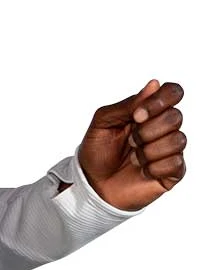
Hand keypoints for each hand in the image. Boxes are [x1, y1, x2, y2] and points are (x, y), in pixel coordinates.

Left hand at [77, 79, 186, 211]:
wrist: (91, 184)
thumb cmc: (97, 152)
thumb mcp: (103, 123)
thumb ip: (127, 104)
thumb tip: (154, 85)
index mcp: (149, 112)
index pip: (173, 93)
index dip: (160, 101)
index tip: (136, 116)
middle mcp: (164, 128)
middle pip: (175, 117)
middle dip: (146, 131)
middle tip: (130, 142)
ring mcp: (170, 149)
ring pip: (177, 140)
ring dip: (148, 151)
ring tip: (133, 158)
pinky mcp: (173, 171)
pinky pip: (175, 163)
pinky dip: (153, 167)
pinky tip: (142, 171)